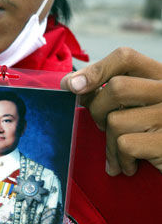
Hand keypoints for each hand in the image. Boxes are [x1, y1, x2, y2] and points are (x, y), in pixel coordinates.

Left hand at [61, 47, 161, 176]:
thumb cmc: (151, 138)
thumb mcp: (138, 107)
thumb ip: (113, 92)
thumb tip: (71, 83)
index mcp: (160, 76)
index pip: (125, 57)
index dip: (95, 70)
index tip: (73, 86)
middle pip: (116, 87)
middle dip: (97, 111)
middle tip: (101, 127)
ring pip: (115, 120)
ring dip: (109, 144)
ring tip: (120, 156)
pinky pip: (125, 145)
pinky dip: (120, 160)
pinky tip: (130, 166)